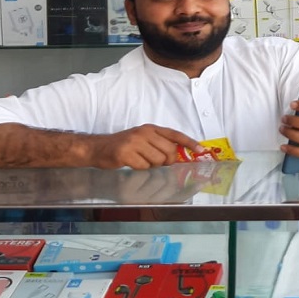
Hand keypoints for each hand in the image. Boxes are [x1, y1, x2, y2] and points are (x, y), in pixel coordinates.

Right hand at [87, 124, 202, 169]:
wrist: (98, 148)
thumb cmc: (123, 145)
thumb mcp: (142, 138)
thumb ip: (159, 143)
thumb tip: (177, 156)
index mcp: (151, 128)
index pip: (175, 134)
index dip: (189, 142)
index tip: (200, 150)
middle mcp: (144, 133)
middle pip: (169, 151)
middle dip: (166, 161)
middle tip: (157, 162)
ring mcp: (134, 142)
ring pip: (157, 160)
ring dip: (152, 166)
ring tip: (141, 160)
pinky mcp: (125, 153)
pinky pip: (143, 166)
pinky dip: (140, 169)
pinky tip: (132, 163)